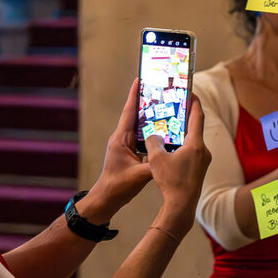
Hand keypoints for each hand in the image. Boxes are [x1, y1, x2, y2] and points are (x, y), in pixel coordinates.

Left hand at [79, 79, 152, 223]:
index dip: (134, 95)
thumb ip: (155, 165)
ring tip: (164, 104)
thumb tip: (170, 156)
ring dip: (150, 115)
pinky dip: (151, 130)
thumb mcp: (139, 175)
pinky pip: (142, 136)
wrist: (107, 199)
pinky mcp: (130, 152)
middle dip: (145, 101)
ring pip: (139, 125)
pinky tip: (163, 128)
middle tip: (158, 88)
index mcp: (121, 139)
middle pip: (135, 115)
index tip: (139, 79)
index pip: (129, 112)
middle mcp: (122, 138)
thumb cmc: (118, 186)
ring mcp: (125, 145)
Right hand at [146, 94, 211, 235]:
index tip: (190, 92)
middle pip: (195, 128)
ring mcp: (203, 161)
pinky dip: (182, 147)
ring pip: (192, 142)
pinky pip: (192, 153)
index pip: (197, 116)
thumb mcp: (157, 159)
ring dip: (182, 134)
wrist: (182, 206)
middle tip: (177, 108)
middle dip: (186, 118)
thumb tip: (153, 135)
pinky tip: (171, 150)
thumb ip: (153, 141)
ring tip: (170, 128)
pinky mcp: (200, 170)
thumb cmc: (171, 182)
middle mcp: (203, 151)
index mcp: (195, 144)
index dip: (194, 102)